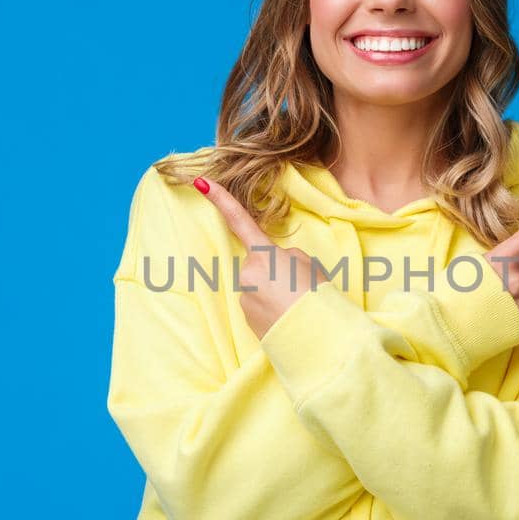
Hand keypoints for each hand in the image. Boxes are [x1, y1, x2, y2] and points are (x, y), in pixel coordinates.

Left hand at [195, 176, 326, 338]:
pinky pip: (258, 305)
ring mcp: (244, 298)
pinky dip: (271, 309)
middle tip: (300, 286)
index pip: (239, 220)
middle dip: (275, 271)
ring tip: (296, 305)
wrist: (316, 338)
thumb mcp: (309, 264)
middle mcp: (248, 273)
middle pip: (259, 263)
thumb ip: (287, 256)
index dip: (220, 199)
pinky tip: (287, 317)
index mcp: (264, 254)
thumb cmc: (317, 296)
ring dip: (274, 292)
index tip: (201, 182)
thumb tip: (275, 267)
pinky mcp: (246, 319)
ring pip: (259, 286)